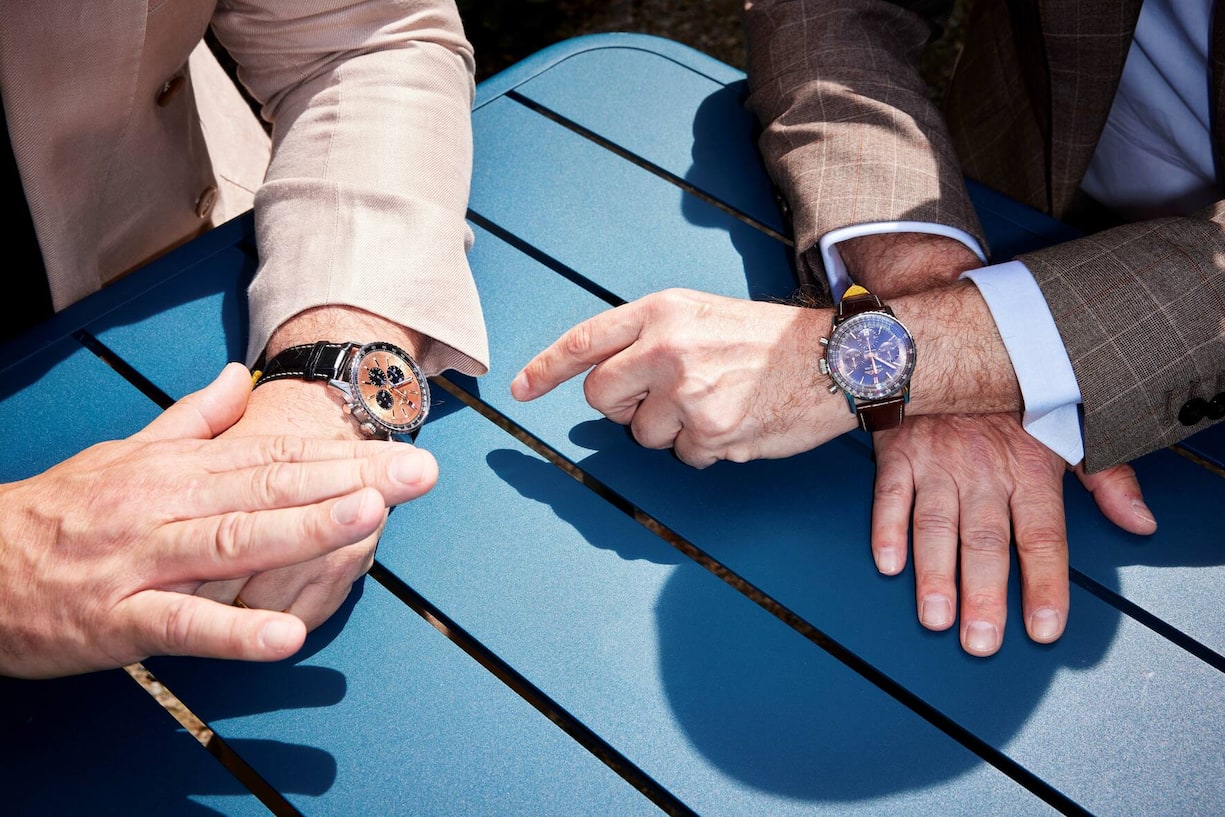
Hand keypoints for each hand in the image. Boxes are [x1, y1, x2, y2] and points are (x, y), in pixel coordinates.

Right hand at [0, 363, 437, 678]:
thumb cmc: (62, 511)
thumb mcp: (126, 453)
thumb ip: (191, 419)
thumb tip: (240, 379)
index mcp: (178, 468)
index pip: (276, 454)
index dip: (343, 452)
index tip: (402, 445)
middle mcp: (169, 506)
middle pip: (271, 487)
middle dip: (350, 480)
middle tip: (419, 472)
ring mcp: (145, 562)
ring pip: (234, 542)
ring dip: (304, 530)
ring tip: (368, 516)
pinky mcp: (119, 620)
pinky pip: (183, 625)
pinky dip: (235, 631)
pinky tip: (287, 635)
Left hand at [511, 289, 855, 466]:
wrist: (839, 359)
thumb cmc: (769, 339)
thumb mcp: (701, 313)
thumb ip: (649, 336)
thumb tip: (603, 375)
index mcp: (662, 312)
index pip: (584, 342)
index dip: (545, 369)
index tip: (519, 389)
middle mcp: (667, 349)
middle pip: (601, 398)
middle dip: (621, 407)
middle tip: (662, 397)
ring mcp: (688, 394)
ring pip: (642, 435)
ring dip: (671, 430)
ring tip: (717, 402)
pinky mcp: (712, 434)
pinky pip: (683, 457)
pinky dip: (705, 449)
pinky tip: (737, 421)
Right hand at [870, 412, 1154, 656]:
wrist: (954, 344)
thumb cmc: (1010, 391)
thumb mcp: (1070, 426)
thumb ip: (1105, 478)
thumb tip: (1140, 522)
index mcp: (1029, 468)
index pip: (1042, 536)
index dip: (1045, 584)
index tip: (1044, 628)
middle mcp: (983, 469)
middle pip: (986, 539)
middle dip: (984, 593)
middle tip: (981, 639)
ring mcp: (938, 461)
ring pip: (937, 523)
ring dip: (934, 572)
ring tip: (935, 616)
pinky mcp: (899, 450)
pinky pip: (890, 493)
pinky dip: (886, 527)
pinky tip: (888, 562)